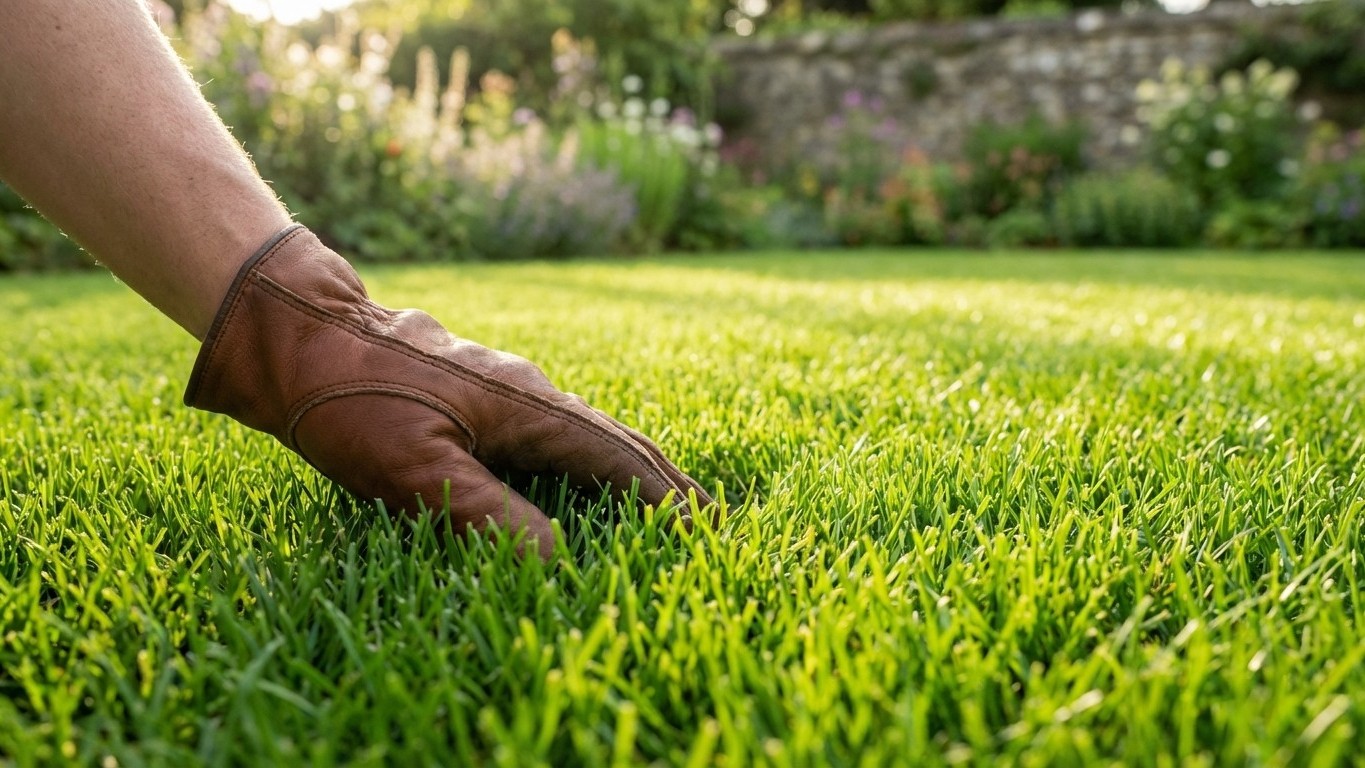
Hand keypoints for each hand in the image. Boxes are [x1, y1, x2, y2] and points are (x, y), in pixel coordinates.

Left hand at [185, 225, 712, 558]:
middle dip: (663, 480)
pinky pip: (546, 430)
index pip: (620, 459)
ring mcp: (500, 387)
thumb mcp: (413, 468)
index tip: (711, 527)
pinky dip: (580, 459)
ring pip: (582, 432)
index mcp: (528, 408)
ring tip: (655, 502)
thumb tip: (558, 559)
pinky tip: (570, 476)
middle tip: (706, 517)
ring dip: (625, 468)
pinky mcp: (472, 391)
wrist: (294, 328)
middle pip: (614, 439)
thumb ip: (488, 515)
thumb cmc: (349, 398)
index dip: (667, 497)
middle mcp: (527, 391)